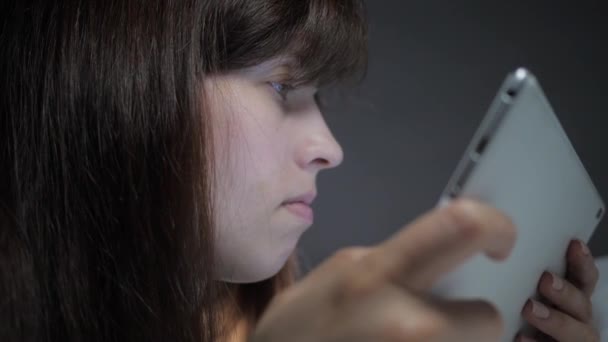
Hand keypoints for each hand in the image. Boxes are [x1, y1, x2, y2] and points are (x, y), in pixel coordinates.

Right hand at [250, 199, 516, 341]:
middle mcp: (400, 320)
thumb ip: (383, 265)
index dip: (495, 226)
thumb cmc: (294, 335)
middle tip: (454, 322)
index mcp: (371, 274)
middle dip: (479, 320)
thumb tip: (430, 258)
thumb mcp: (334, 279)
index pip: (459, 227)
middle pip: (488, 317)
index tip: (502, 239)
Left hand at [516, 240, 599, 341]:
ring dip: (555, 320)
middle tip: (546, 280)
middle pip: (581, 303)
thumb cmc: (522, 311)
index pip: (584, 277)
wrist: (519, 335)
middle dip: (566, 291)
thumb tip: (505, 245)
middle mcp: (577, 317)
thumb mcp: (530, 289)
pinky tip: (521, 337)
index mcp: (572, 296)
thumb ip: (528, 275)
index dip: (582, 261)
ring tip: (530, 309)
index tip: (573, 244)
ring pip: (577, 331)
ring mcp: (572, 338)